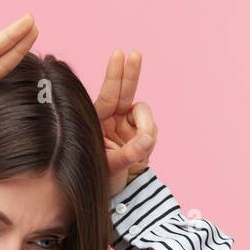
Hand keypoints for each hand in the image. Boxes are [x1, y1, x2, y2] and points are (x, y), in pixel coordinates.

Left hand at [95, 49, 156, 196]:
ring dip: (145, 127)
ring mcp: (129, 126)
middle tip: (135, 54)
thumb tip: (148, 139)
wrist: (116, 195)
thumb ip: (129, 153)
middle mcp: (113, 120)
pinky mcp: (142, 135)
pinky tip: (142, 152)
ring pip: (144, 114)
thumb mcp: (111, 167)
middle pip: (125, 92)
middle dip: (131, 74)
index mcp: (97, 121)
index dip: (114, 76)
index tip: (119, 54)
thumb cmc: (101, 180)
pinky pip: (152, 130)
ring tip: (141, 148)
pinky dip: (149, 140)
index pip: (107, 95)